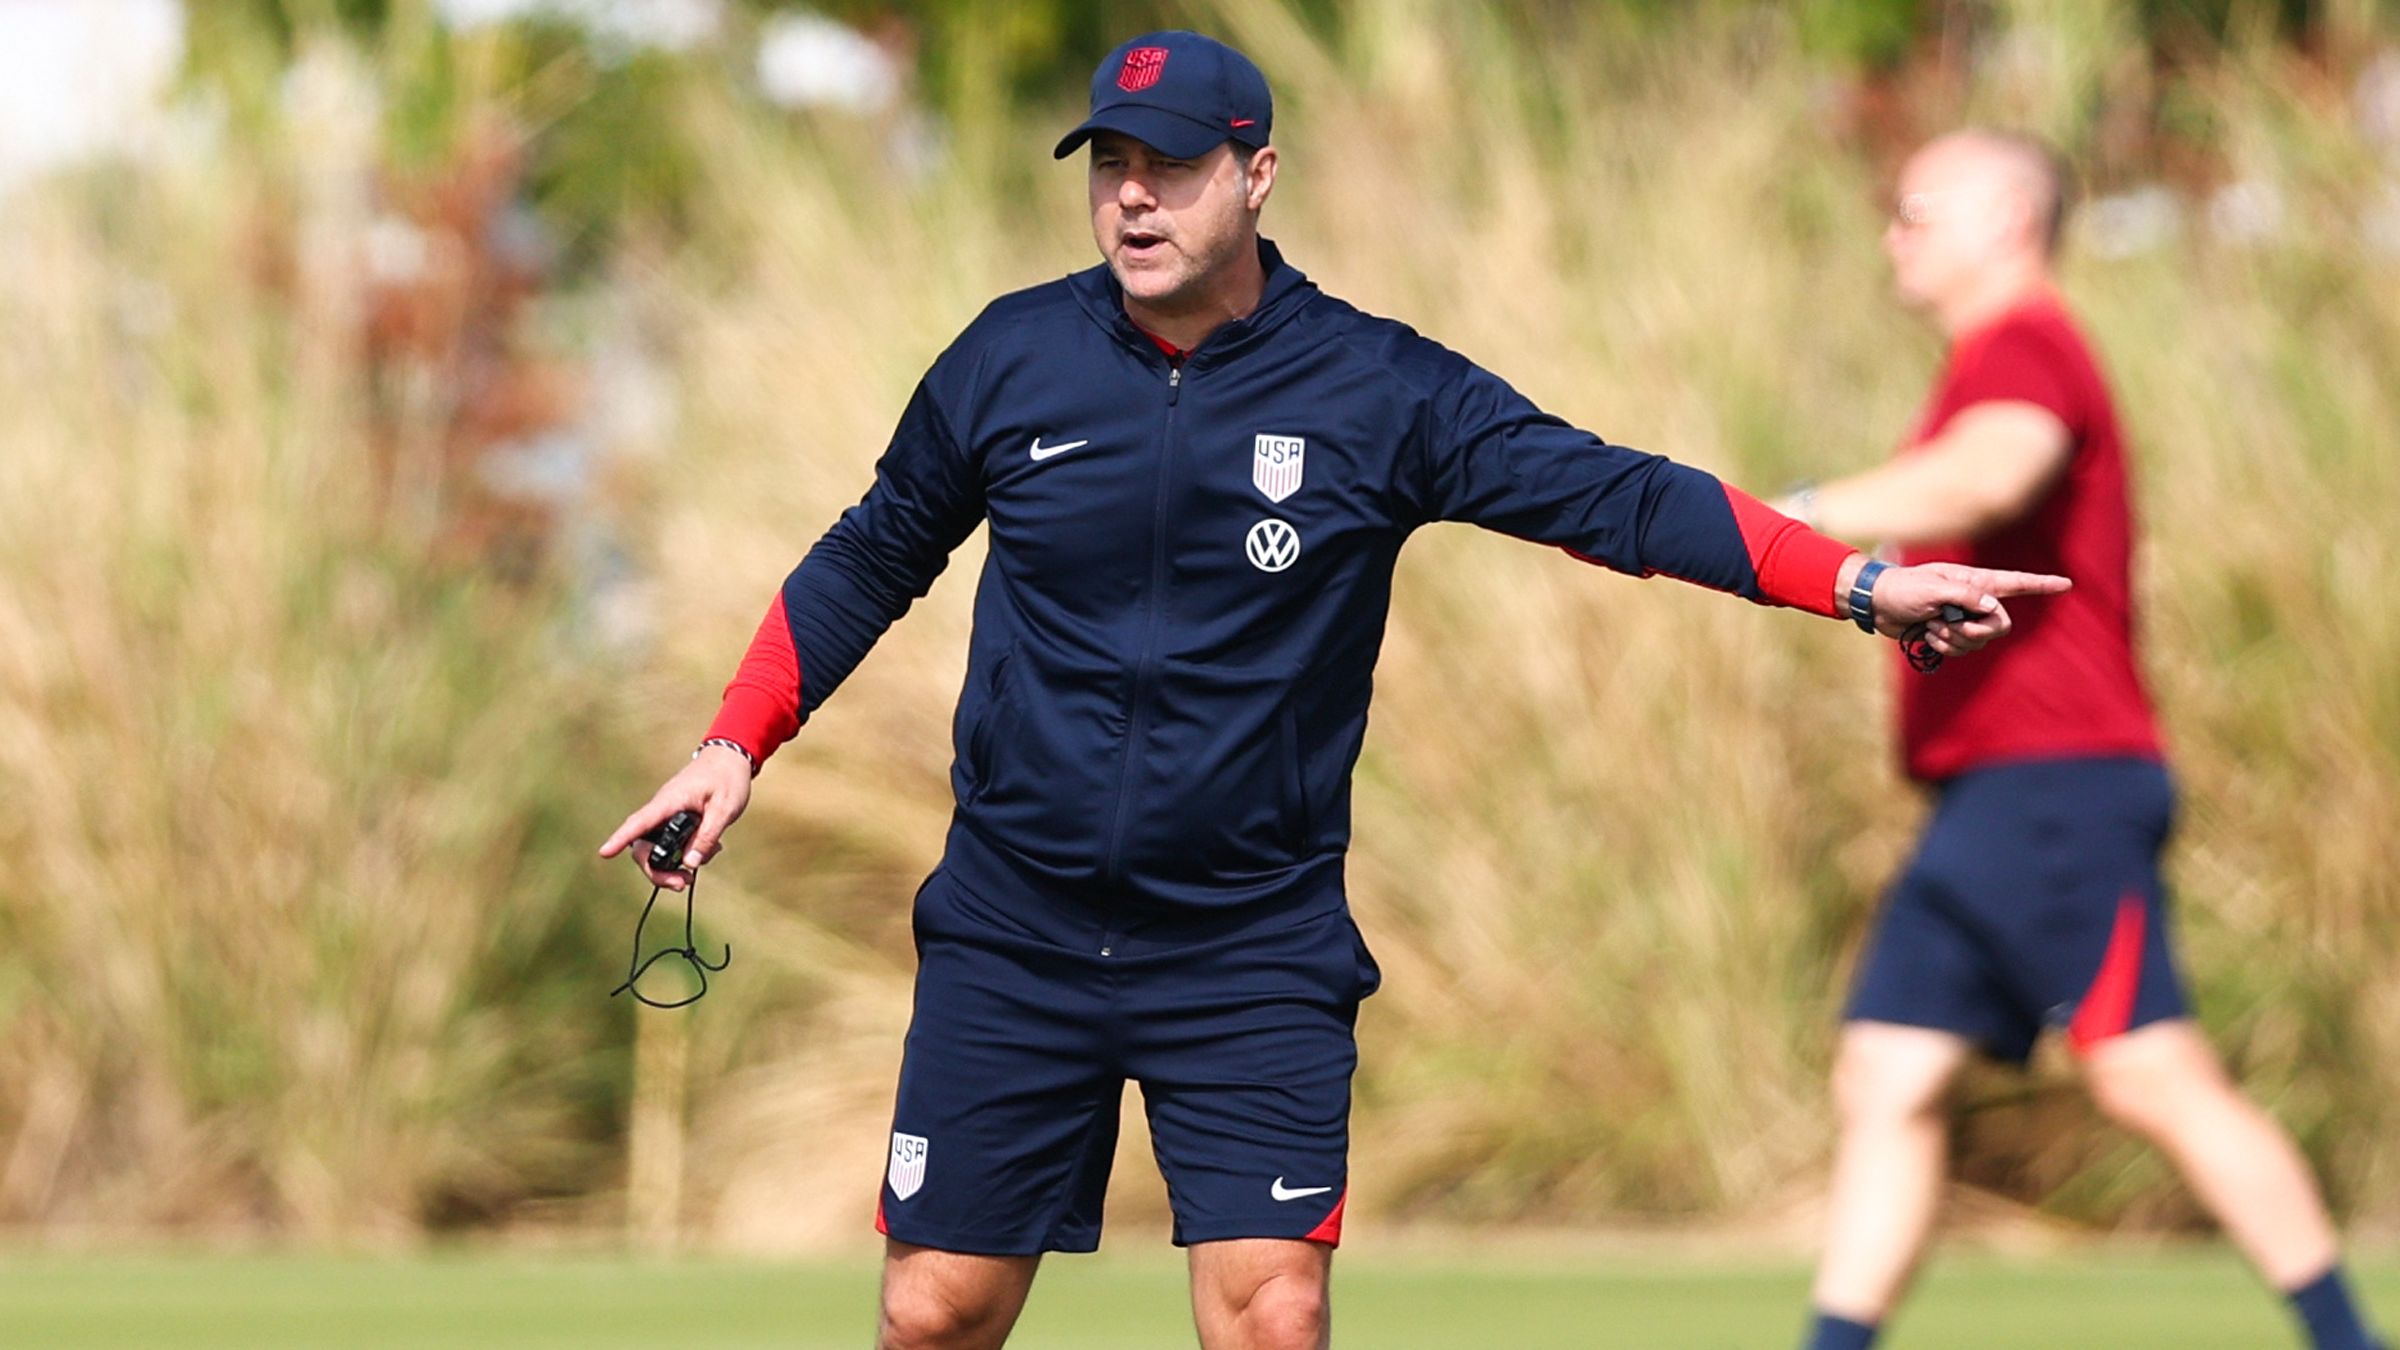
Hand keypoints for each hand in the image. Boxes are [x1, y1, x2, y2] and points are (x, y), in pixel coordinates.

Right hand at [598, 745, 754, 890]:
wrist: (730, 759)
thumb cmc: (727, 779)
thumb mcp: (725, 808)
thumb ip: (707, 836)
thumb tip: (689, 864)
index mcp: (669, 802)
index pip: (639, 822)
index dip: (620, 838)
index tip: (604, 853)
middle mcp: (662, 812)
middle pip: (645, 848)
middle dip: (658, 872)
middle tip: (683, 884)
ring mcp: (667, 818)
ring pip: (658, 851)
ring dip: (673, 867)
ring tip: (698, 871)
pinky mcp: (676, 824)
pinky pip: (673, 846)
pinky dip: (687, 855)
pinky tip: (710, 849)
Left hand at [1869, 561, 2070, 656]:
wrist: (1878, 603)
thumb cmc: (1903, 588)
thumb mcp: (1933, 588)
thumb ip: (1965, 596)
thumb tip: (1991, 607)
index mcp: (1976, 582)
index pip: (2016, 582)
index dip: (2042, 584)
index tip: (2067, 584)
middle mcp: (1974, 600)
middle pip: (2000, 625)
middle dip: (1977, 631)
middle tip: (1951, 624)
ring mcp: (1963, 618)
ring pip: (1980, 642)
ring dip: (1954, 639)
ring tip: (1932, 626)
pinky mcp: (1951, 634)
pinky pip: (1963, 650)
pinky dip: (1945, 647)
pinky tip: (1927, 635)